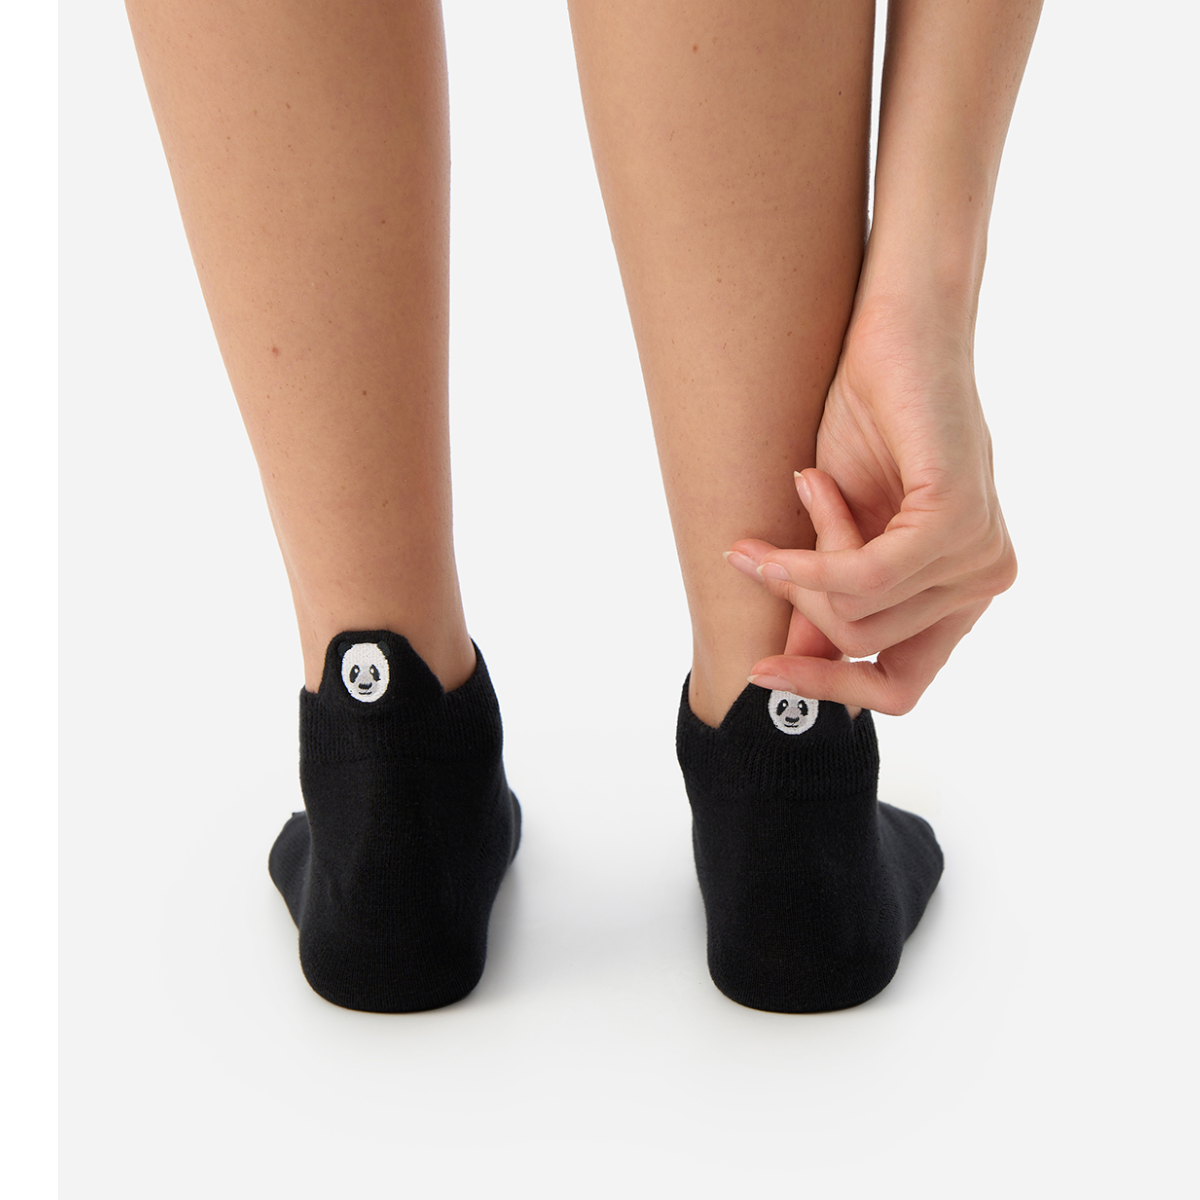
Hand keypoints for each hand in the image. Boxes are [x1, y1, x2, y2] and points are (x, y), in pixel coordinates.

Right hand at [726, 301, 1016, 713]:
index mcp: (958, 595)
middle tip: (771, 539)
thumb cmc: (868, 422)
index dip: (827, 690)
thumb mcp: (832, 534)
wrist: (898, 333)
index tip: (761, 670)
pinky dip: (807, 556)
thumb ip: (825, 602)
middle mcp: (983, 584)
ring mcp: (980, 557)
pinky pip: (863, 576)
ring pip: (856, 614)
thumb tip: (785, 669)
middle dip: (799, 597)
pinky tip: (788, 510)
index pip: (900, 687)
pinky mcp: (959, 522)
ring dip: (804, 557)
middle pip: (861, 646)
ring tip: (807, 488)